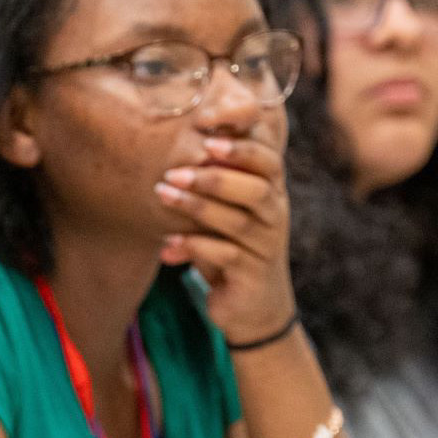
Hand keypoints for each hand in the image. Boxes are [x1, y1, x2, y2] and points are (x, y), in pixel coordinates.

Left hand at [156, 116, 295, 343]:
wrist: (253, 307)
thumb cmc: (233, 247)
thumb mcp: (224, 211)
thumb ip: (210, 182)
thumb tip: (170, 144)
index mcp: (270, 192)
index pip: (268, 158)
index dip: (241, 143)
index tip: (205, 131)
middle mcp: (275, 215)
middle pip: (257, 187)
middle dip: (214, 175)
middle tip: (174, 171)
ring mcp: (267, 247)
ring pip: (237, 220)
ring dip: (196, 207)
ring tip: (163, 195)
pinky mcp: (253, 276)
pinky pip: (226, 256)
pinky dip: (195, 246)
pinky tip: (168, 244)